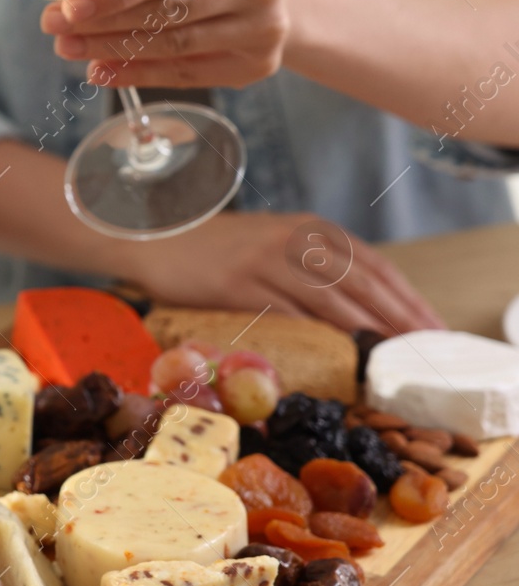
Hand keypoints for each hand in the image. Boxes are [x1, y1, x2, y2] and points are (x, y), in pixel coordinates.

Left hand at [40, 0, 290, 89]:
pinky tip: (102, 71)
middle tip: (55, 28)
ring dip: (113, 51)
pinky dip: (138, 74)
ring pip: (174, 45)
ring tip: (70, 49)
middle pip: (168, 12)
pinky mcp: (258, 63)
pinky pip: (187, 74)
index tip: (70, 6)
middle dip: (102, 23)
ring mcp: (264, 27)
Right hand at [115, 210, 444, 333]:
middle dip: (397, 318)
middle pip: (360, 280)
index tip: (431, 327)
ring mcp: (263, 259)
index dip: (405, 296)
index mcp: (306, 227)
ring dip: (364, 330)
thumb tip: (360, 307)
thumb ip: (310, 263)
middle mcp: (290, 238)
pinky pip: (285, 312)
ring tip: (390, 359)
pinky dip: (313, 335)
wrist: (155, 239)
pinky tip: (333, 353)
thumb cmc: (215, 248)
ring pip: (328, 298)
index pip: (371, 262)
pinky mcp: (235, 283)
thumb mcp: (271, 242)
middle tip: (423, 350)